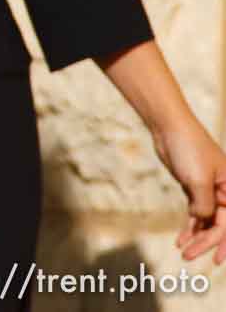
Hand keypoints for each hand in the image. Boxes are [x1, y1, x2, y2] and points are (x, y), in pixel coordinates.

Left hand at [155, 115, 225, 263]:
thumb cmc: (189, 149)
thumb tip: (203, 221)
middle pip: (219, 224)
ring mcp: (209, 191)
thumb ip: (204, 205)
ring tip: (183, 251)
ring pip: (207, 220)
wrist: (170, 127)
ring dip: (197, 236)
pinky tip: (181, 239)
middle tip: (188, 257)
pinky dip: (190, 226)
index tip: (218, 261)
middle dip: (206, 242)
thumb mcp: (198, 180)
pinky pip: (196, 212)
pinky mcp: (194, 188)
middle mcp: (225, 192)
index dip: (224, 244)